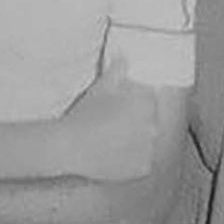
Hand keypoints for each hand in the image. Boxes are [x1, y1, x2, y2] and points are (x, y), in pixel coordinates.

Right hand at [63, 57, 158, 180]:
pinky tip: (114, 154)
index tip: (119, 107)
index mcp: (147, 103)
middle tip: (112, 124)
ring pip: (147, 141)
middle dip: (135, 120)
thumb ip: (117, 69)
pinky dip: (133, 159)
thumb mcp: (101, 87)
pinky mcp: (143, 168)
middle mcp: (153, 126)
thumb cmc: (84, 115)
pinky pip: (143, 161)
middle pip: (149, 120)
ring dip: (136, 140)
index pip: (149, 99)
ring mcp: (150, 149)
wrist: (70, 146)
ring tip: (111, 139)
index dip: (133, 102)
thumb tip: (124, 55)